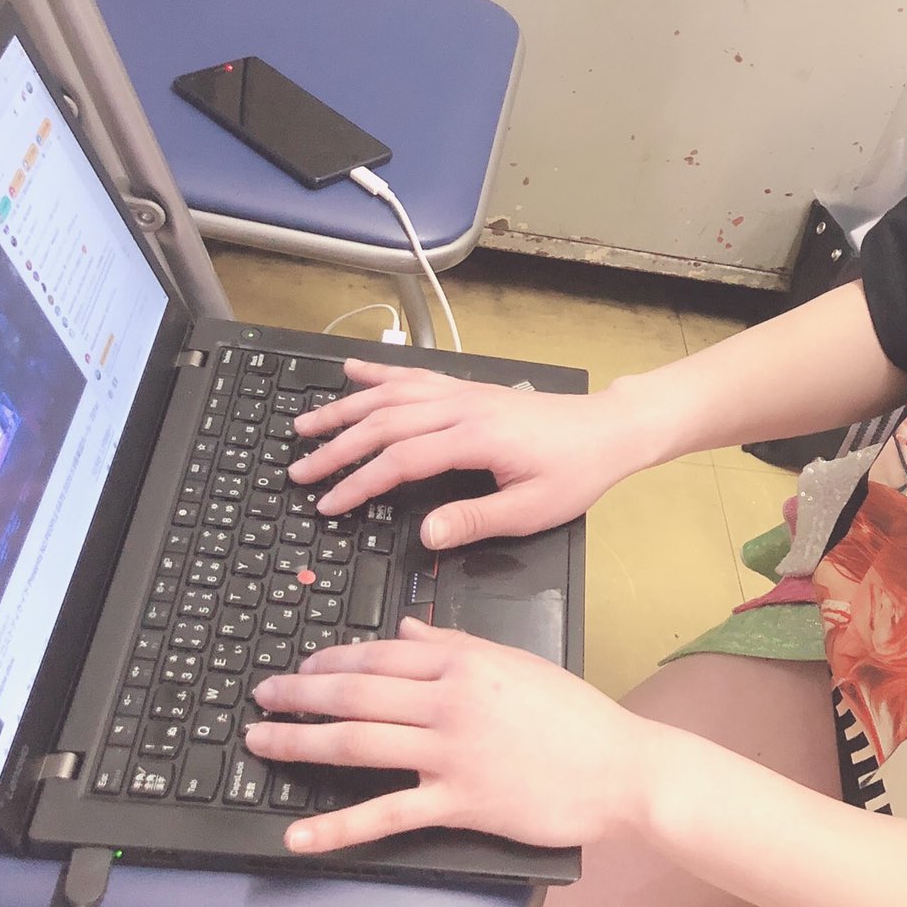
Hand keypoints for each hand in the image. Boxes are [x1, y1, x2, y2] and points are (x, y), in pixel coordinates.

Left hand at [243, 618, 662, 852]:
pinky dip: (336, 826)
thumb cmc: (574, 715)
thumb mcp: (516, 662)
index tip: (302, 669)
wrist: (619, 766)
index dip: (332, 661)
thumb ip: (457, 644)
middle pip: (356, 693)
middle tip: (261, 697)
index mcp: (465, 662)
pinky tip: (298, 833)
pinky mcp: (459, 800)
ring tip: (261, 742)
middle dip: (299, 694)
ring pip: (358, 742)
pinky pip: (385, 813)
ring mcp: (452, 751)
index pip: (381, 654)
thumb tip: (408, 627)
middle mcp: (450, 700)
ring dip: (300, 742)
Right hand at [289, 361, 643, 545]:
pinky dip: (380, 373)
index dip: (360, 483)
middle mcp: (463, 408)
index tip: (329, 504)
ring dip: (346, 408)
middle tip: (298, 470)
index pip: (401, 460)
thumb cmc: (575, 471)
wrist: (608, 429)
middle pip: (384, 423)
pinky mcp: (469, 390)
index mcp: (475, 438)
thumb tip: (425, 536)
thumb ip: (475, 520)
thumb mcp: (532, 509)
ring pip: (392, 395)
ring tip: (306, 424)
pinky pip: (415, 376)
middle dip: (337, 447)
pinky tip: (353, 370)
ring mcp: (464, 393)